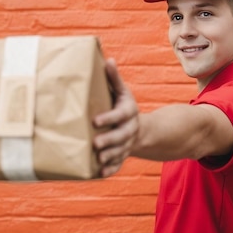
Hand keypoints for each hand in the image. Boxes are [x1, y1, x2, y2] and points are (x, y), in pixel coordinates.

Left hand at [93, 58, 138, 177]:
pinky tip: (100, 172)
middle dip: (110, 140)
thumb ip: (114, 78)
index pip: (120, 115)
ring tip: (98, 158)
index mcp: (129, 112)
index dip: (109, 118)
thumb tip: (107, 60)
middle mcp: (130, 129)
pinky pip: (119, 163)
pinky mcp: (123, 154)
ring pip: (120, 151)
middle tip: (95, 143)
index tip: (95, 120)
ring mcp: (127, 143)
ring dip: (110, 156)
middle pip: (122, 136)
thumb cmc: (122, 105)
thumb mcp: (121, 91)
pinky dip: (111, 169)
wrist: (137, 127)